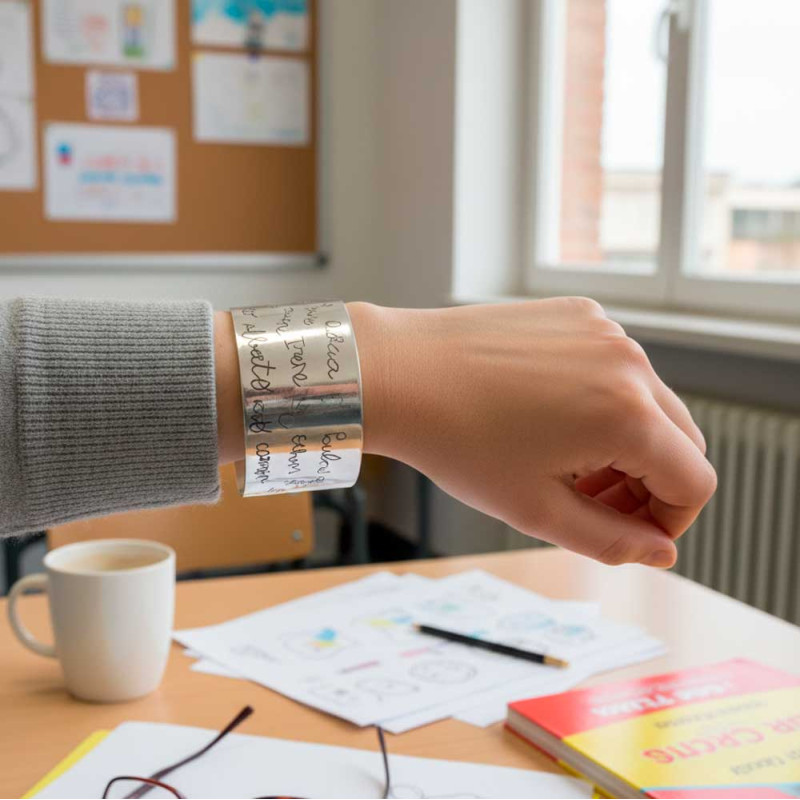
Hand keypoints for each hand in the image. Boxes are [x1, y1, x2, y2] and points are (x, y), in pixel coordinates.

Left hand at [349, 298, 716, 567]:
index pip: (695, 482)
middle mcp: (629, 362)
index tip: (626, 532)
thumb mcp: (536, 510)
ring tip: (567, 465)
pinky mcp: (579, 313)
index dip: (668, 521)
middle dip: (647, 484)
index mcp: (628, 414)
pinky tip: (549, 418)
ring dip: (626, 443)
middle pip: (679, 441)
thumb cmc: (456, 442)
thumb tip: (661, 552)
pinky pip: (615, 366)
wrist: (398, 372)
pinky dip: (602, 400)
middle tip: (591, 502)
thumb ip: (611, 541)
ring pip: (649, 403)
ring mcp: (605, 330)